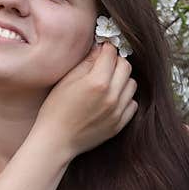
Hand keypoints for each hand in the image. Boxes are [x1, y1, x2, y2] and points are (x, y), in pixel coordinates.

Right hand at [33, 41, 137, 158]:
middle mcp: (112, 96)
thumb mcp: (66, 80)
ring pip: (132, 84)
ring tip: (108, 83)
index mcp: (97, 82)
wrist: (56, 140)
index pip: (112, 54)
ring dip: (122, 79)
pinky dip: (125, 98)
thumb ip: (86, 62)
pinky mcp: (120, 124)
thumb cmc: (56, 109)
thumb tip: (100, 49)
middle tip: (104, 65)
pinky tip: (111, 99)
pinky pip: (132, 103)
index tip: (102, 50)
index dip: (106, 49)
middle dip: (116, 62)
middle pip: (126, 67)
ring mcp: (118, 111)